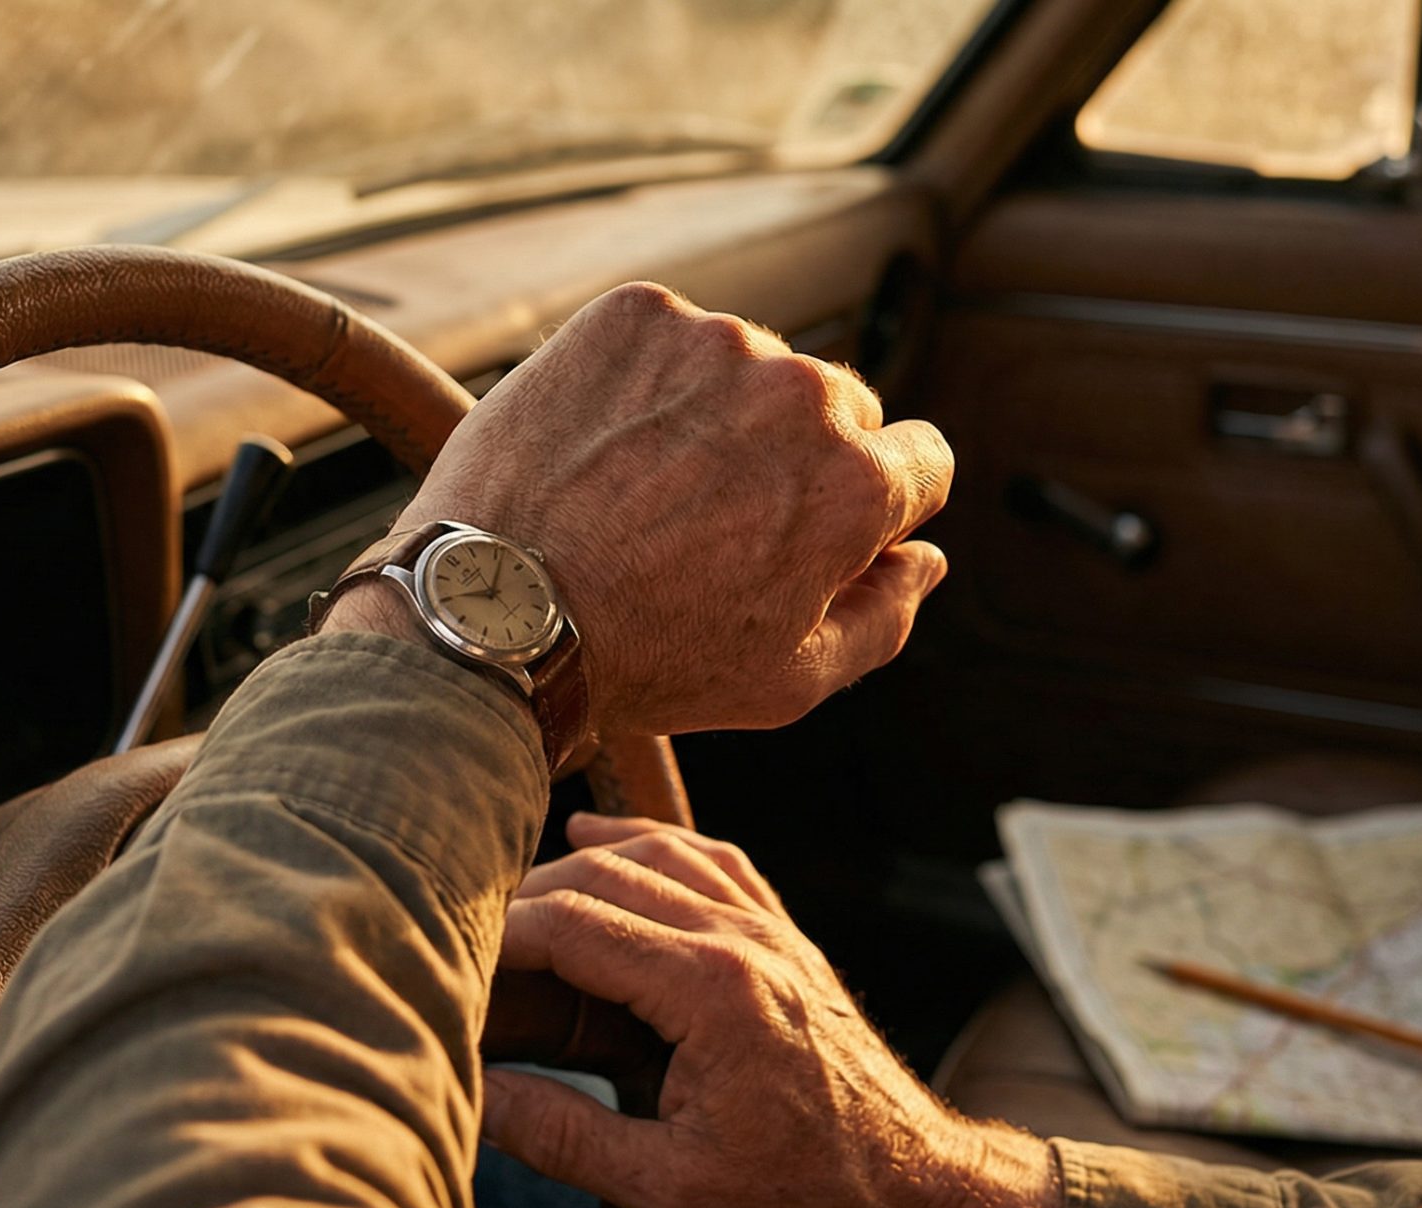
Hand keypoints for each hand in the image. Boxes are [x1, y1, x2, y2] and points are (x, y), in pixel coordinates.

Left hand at [369, 282, 953, 736]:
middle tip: (710, 522)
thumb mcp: (787, 680)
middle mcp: (800, 393)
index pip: (921, 459)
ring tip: (643, 491)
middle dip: (794, 456)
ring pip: (749, 367)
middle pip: (837, 408)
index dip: (873, 507)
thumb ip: (883, 616)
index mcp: (855, 484)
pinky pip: (669, 337)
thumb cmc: (643, 661)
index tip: (810, 531)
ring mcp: (713, 341)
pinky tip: (604, 448)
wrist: (493, 613)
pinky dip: (645, 380)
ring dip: (717, 412)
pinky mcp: (634, 313)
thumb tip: (928, 561)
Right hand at [478, 814, 1061, 1207]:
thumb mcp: (670, 1190)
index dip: (495, 939)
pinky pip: (710, 859)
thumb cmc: (805, 1200)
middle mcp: (740, 938)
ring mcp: (768, 930)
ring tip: (517, 900)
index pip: (570, 924)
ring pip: (655, 852)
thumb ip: (564, 1138)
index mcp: (709, 989)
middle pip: (601, 877)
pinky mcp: (784, 938)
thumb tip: (476, 1095)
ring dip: (580, 865)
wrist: (919, 1192)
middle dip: (523, 902)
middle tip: (467, 946)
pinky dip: (650, 845)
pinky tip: (607, 847)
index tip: (448, 968)